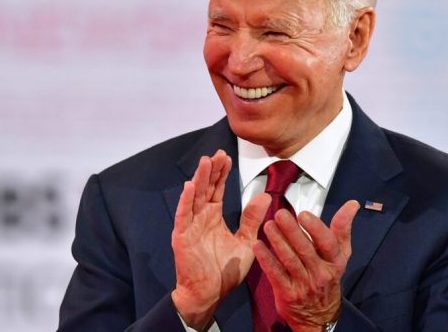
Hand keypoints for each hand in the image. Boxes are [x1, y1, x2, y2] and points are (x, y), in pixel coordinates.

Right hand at [171, 150, 271, 329]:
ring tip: (205, 162)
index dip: (221, 173)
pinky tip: (190, 186)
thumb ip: (252, 219)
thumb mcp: (245, 241)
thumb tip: (265, 196)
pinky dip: (186, 201)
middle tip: (218, 153)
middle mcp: (201, 218)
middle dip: (211, 170)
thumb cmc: (225, 271)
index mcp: (213, 217)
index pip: (217, 189)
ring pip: (194, 197)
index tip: (227, 157)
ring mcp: (190, 226)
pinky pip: (184, 216)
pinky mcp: (182, 237)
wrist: (210, 294)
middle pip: (205, 188)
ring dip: (199, 179)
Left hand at [253, 200, 359, 331]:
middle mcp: (320, 273)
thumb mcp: (341, 255)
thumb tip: (352, 205)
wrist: (320, 316)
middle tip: (280, 215)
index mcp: (334, 261)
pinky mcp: (288, 293)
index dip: (316, 228)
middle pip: (305, 249)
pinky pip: (276, 274)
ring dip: (278, 241)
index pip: (327, 243)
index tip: (304, 214)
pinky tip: (258, 246)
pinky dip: (267, 260)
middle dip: (292, 230)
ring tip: (269, 226)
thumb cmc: (328, 278)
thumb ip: (343, 228)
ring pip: (290, 260)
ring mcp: (304, 284)